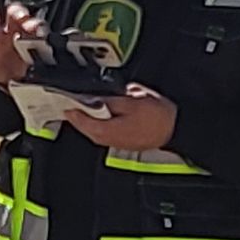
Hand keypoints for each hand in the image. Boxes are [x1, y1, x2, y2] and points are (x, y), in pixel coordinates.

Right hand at [0, 1, 45, 90]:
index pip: (32, 20)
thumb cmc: (32, 68)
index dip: (33, 22)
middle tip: (18, 18)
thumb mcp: (43, 62)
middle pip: (13, 12)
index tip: (34, 28)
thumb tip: (71, 53)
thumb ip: (51, 55)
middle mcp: (14, 29)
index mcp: (31, 31)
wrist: (14, 82)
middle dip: (15, 13)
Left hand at [62, 83, 179, 151]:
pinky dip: (100, 123)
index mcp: (106, 130)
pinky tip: (104, 114)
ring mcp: (115, 142)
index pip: (80, 121)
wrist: (174, 128)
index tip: (64, 102)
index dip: (71, 109)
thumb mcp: (131, 99)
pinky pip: (105, 131)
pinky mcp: (123, 141)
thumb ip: (110, 99)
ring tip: (86, 107)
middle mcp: (108, 140)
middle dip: (78, 115)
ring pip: (94, 130)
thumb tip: (96, 97)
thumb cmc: (157, 117)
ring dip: (89, 120)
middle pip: (85, 128)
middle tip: (72, 104)